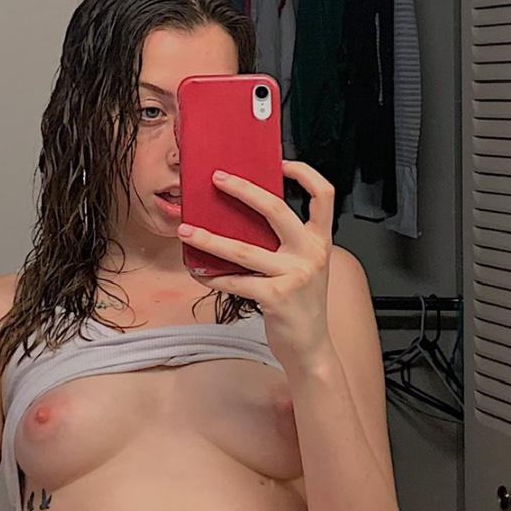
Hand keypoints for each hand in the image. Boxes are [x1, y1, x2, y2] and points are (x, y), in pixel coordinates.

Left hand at [179, 159, 334, 368]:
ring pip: (243, 249)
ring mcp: (294, 275)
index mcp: (320, 241)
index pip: (324, 195)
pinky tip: (197, 271)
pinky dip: (212, 276)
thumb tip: (242, 217)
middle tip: (217, 179)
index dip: (304, 173)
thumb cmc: (302, 305)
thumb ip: (284, 243)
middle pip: (276, 209)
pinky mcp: (276, 298)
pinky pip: (235, 281)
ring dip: (209, 238)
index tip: (279, 163)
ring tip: (186, 230)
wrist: (311, 348)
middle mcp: (311, 254)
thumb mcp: (303, 267)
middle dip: (243, 189)